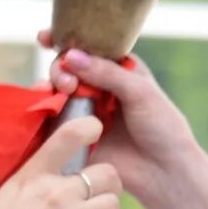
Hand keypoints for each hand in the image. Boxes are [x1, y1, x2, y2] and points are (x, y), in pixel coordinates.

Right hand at [0, 113, 120, 208]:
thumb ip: (24, 184)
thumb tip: (40, 176)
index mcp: (31, 176)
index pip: (69, 135)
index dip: (89, 127)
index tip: (95, 129)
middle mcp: (56, 193)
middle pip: (107, 174)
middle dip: (107, 184)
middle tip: (96, 196)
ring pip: (113, 205)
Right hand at [39, 40, 196, 203]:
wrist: (163, 171)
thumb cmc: (162, 126)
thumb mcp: (139, 91)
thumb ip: (106, 73)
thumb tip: (70, 56)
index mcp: (118, 70)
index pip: (89, 48)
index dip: (66, 40)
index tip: (46, 38)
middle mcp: (99, 88)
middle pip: (68, 69)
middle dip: (60, 69)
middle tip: (67, 82)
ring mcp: (85, 112)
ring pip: (57, 92)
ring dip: (51, 87)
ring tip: (58, 92)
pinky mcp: (75, 136)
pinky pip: (54, 120)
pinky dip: (45, 112)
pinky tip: (43, 107)